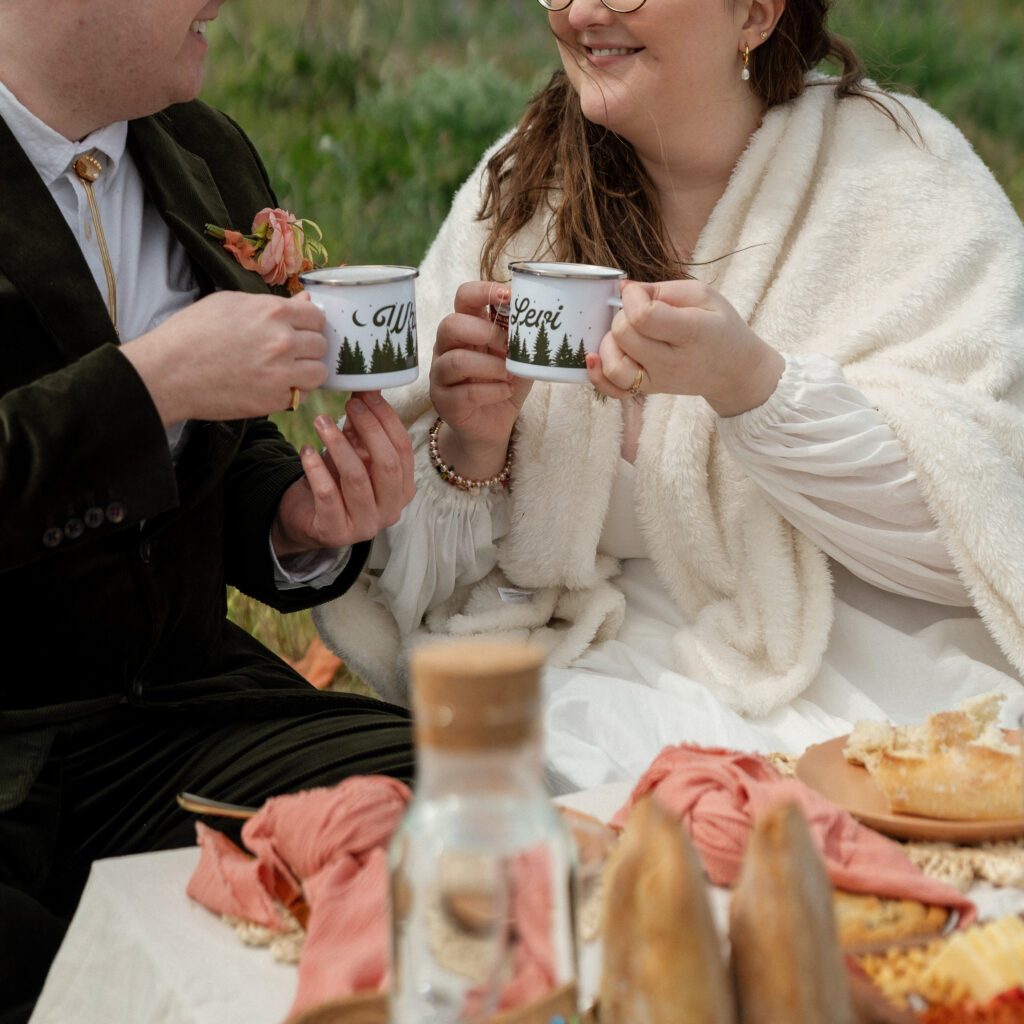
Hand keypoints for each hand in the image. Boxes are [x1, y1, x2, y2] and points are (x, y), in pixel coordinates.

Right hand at [121, 291, 327, 424]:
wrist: (166, 373)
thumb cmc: (192, 333)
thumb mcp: (230, 304)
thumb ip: (272, 305)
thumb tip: (305, 302)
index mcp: (272, 312)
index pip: (317, 317)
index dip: (310, 324)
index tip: (300, 331)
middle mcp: (282, 341)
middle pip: (321, 345)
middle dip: (307, 348)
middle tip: (287, 353)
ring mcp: (280, 373)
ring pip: (318, 373)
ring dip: (305, 372)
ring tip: (284, 371)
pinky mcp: (273, 400)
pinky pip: (301, 396)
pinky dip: (291, 393)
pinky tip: (271, 386)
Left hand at [271, 392, 414, 556]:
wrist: (307, 517)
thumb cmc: (336, 482)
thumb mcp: (354, 452)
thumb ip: (362, 426)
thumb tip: (366, 386)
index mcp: (403, 489)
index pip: (403, 449)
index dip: (386, 419)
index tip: (366, 395)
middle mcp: (390, 510)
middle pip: (387, 463)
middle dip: (369, 428)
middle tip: (349, 405)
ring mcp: (365, 525)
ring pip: (357, 477)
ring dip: (337, 444)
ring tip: (320, 421)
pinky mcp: (335, 533)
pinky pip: (327, 494)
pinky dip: (315, 468)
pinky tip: (306, 450)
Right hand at [429, 280, 532, 478]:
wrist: (491, 426)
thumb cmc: (504, 383)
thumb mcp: (518, 355)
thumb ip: (524, 335)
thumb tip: (544, 312)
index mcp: (465, 328)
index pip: (464, 296)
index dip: (484, 291)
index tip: (509, 295)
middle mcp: (446, 347)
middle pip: (450, 324)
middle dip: (485, 332)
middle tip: (509, 346)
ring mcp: (440, 376)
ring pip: (455, 361)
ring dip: (490, 366)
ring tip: (510, 374)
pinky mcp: (444, 402)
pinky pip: (465, 393)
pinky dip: (492, 391)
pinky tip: (506, 391)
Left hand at [587, 280, 784, 416]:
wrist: (734, 371)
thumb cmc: (719, 327)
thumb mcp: (703, 296)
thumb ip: (662, 289)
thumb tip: (624, 288)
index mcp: (691, 332)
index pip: (644, 317)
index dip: (633, 298)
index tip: (640, 293)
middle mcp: (672, 362)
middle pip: (623, 336)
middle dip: (622, 315)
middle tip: (638, 312)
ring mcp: (657, 381)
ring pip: (613, 367)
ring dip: (609, 343)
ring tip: (626, 334)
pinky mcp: (646, 392)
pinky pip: (612, 390)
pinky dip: (598, 375)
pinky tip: (595, 357)